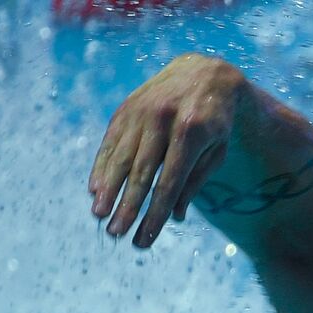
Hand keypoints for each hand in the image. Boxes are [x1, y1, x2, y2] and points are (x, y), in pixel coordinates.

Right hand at [89, 53, 242, 247]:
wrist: (205, 73)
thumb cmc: (215, 122)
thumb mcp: (217, 151)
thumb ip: (195, 182)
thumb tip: (175, 216)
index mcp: (192, 133)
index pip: (169, 183)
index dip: (155, 214)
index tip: (144, 239)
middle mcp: (163, 120)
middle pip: (141, 172)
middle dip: (127, 206)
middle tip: (115, 233)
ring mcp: (142, 111)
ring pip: (120, 156)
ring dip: (108, 189)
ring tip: (98, 214)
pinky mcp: (126, 108)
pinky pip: (111, 141)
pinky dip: (102, 166)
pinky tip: (95, 188)